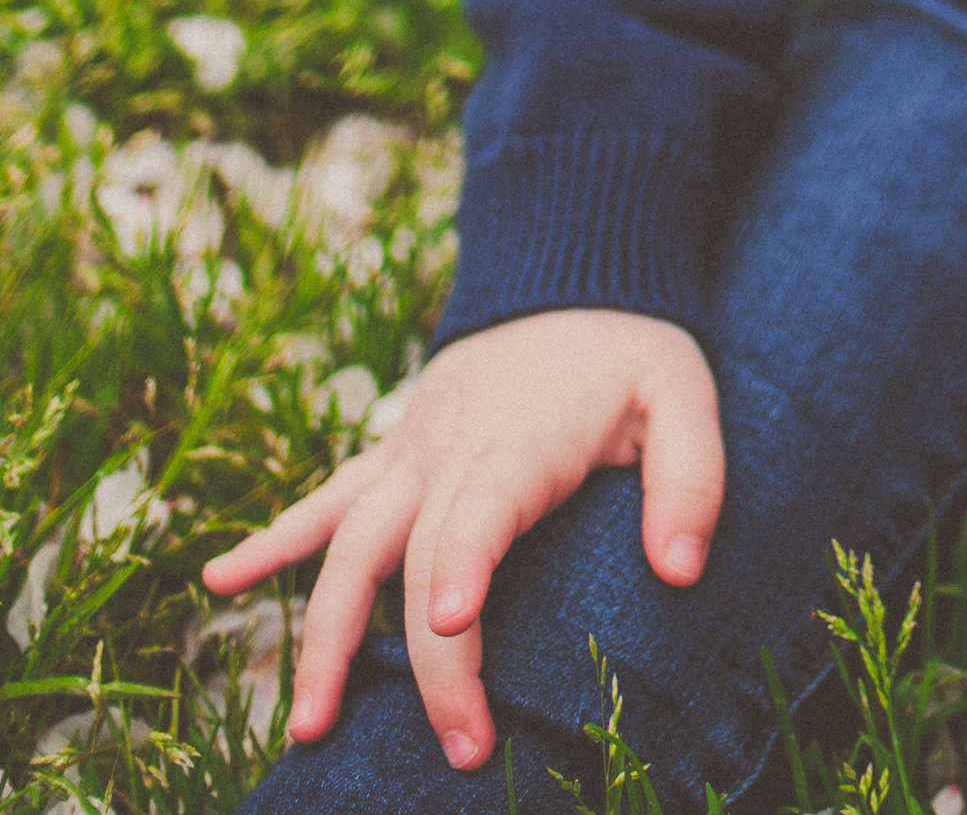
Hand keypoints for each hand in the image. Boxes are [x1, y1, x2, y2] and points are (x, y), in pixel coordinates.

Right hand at [201, 308, 723, 773]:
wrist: (570, 272)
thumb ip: (693, 480)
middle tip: (456, 748)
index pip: (485, 507)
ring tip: (308, 725)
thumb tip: (682, 572)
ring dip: (323, 633)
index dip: (463, 563)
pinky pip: (323, 499)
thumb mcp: (685, 396)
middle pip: (413, 558)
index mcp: (523, 440)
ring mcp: (410, 452)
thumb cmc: (631, 349)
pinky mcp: (393, 453)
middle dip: (425, 663)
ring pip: (346, 544)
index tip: (448, 625)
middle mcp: (450, 450)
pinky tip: (219, 580)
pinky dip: (272, 541)